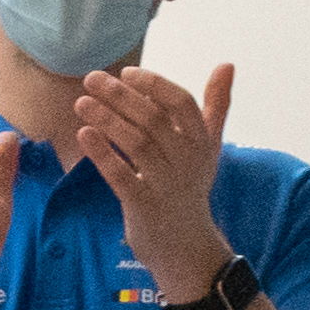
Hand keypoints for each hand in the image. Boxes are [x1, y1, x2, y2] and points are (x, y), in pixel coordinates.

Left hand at [74, 60, 238, 289]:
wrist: (185, 245)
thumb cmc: (190, 187)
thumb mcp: (208, 146)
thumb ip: (216, 105)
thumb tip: (227, 64)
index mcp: (201, 141)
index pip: (182, 103)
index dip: (154, 85)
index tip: (126, 72)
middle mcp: (187, 160)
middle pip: (153, 119)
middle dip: (120, 96)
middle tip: (91, 78)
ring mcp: (165, 183)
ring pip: (136, 144)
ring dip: (107, 119)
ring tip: (81, 102)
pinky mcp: (143, 205)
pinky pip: (121, 175)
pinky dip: (102, 153)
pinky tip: (83, 134)